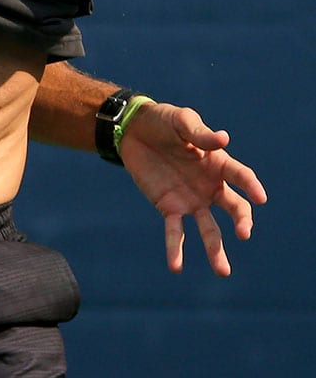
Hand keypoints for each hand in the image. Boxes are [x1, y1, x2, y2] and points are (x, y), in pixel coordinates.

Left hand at [119, 102, 267, 275]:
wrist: (134, 131)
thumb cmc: (164, 121)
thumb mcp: (181, 121)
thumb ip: (200, 134)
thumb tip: (224, 138)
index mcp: (218, 163)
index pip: (240, 176)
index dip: (251, 186)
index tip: (260, 197)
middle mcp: (210, 186)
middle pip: (233, 207)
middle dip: (242, 220)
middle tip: (244, 233)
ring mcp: (191, 200)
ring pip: (209, 228)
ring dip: (215, 249)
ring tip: (222, 271)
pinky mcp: (169, 207)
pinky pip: (174, 231)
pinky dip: (175, 249)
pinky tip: (176, 266)